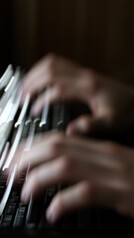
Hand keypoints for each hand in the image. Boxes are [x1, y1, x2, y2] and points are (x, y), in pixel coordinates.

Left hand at [11, 132, 133, 222]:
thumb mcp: (111, 164)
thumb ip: (87, 162)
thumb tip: (58, 167)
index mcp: (100, 148)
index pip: (59, 139)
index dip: (33, 146)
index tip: (16, 157)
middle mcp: (104, 156)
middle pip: (57, 149)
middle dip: (29, 158)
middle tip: (12, 172)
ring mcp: (113, 173)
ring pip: (67, 167)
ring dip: (41, 179)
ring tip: (27, 192)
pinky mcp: (122, 194)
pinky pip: (86, 194)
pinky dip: (64, 202)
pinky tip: (53, 212)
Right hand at [22, 54, 133, 135]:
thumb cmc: (124, 111)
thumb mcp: (110, 122)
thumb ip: (90, 125)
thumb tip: (70, 130)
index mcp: (88, 88)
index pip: (57, 89)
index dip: (42, 100)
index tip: (34, 110)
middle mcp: (83, 76)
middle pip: (50, 70)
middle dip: (33, 82)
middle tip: (23, 95)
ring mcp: (82, 72)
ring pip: (53, 63)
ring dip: (36, 72)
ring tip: (26, 85)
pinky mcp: (82, 73)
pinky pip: (59, 64)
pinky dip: (45, 69)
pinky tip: (41, 79)